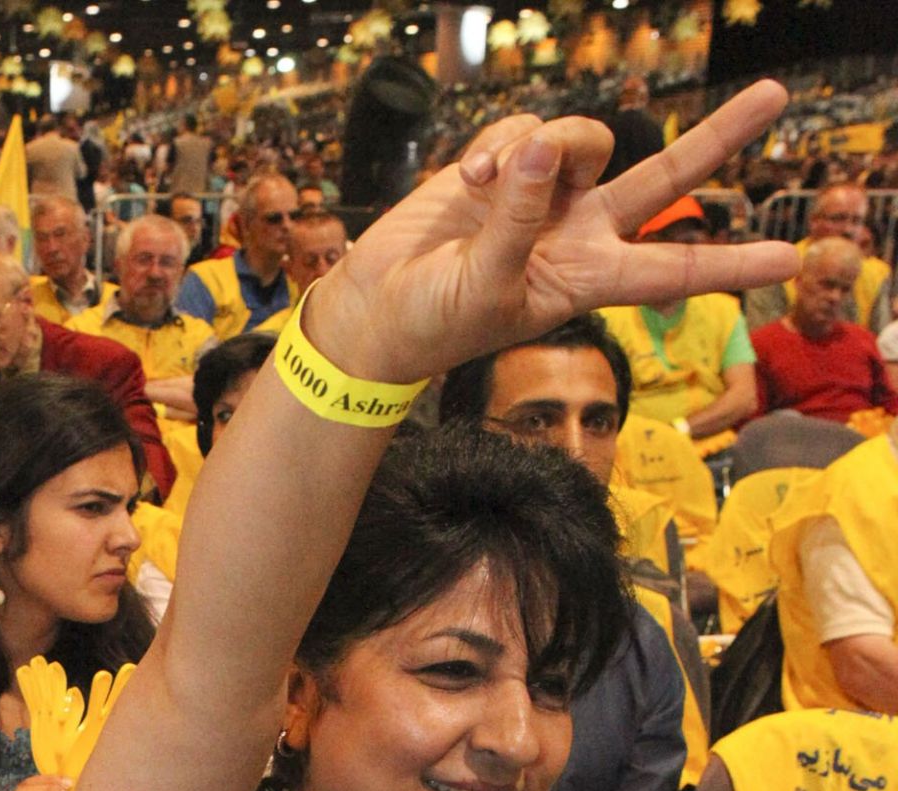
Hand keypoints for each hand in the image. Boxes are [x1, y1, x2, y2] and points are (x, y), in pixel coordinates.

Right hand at [309, 80, 798, 384]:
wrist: (372, 312)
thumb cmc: (432, 323)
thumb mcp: (484, 286)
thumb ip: (518, 220)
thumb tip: (543, 150)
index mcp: (585, 279)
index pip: (670, 268)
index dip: (728, 263)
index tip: (787, 259)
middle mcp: (576, 232)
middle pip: (662, 177)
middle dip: (715, 137)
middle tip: (771, 97)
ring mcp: (541, 197)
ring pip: (585, 140)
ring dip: (549, 145)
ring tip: (490, 182)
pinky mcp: (501, 171)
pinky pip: (524, 131)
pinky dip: (499, 147)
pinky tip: (466, 178)